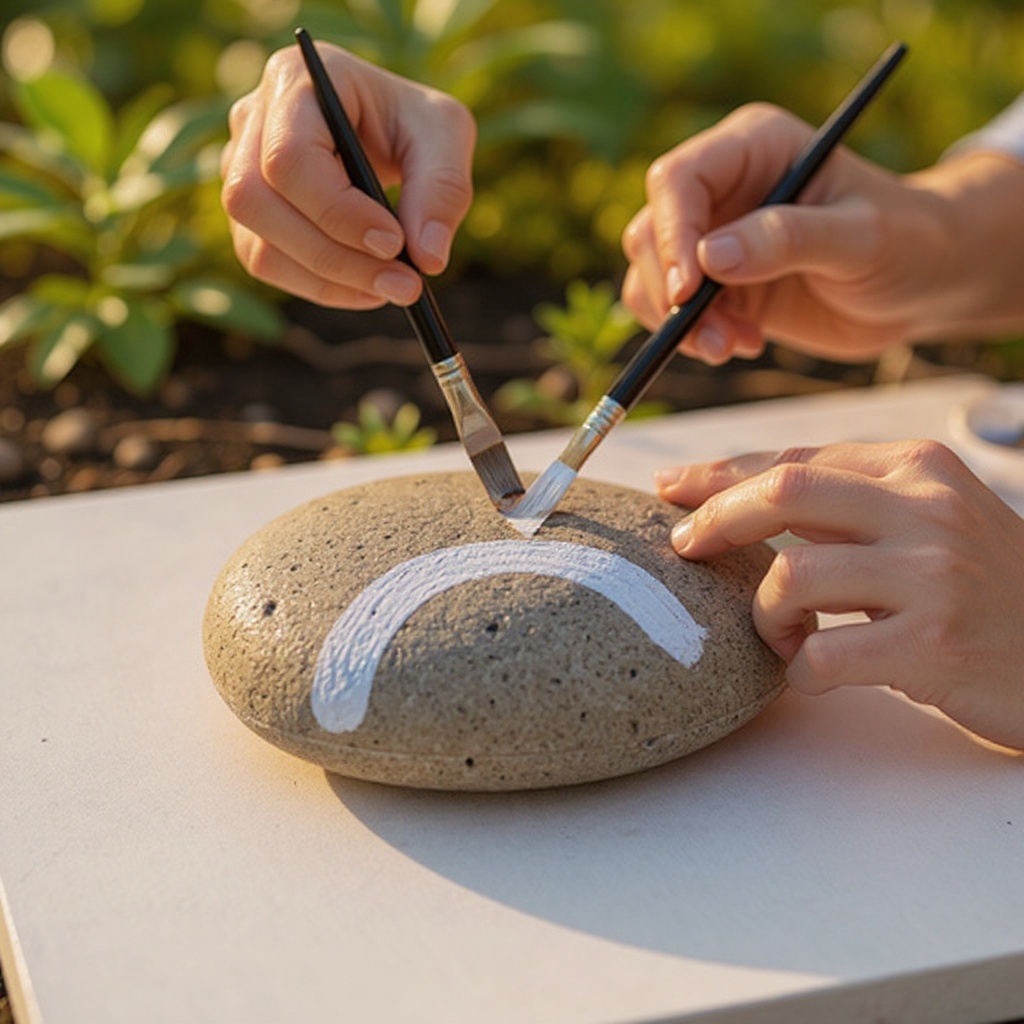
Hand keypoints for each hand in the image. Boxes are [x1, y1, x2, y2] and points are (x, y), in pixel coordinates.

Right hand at [221, 42, 475, 308]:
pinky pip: (268, 265)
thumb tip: (428, 259)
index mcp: (294, 80)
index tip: (394, 243)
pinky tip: (367, 289)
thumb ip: (443, 189)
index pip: (289, 157)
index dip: (337, 210)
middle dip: (334, 257)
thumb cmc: (413, 121)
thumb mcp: (445, 134)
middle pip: (258, 203)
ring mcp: (239, 170)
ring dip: (329, 281)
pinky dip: (321, 288)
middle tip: (403, 284)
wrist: (390, 131)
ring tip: (392, 288)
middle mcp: (252, 121)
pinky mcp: (251, 216)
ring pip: (258, 246)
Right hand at [621, 102, 991, 364]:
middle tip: (712, 337)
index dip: (672, 233)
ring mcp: (715, 240)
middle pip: (651, 232)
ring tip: (731, 346)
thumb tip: (711, 258)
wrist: (923, 282)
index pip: (678, 179)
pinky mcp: (717, 287)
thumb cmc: (906, 240)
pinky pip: (673, 314)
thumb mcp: (859, 237)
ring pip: (650, 278)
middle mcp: (723, 189)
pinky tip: (743, 343)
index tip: (688, 290)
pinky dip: (692, 338)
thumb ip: (787, 239)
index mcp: (753, 147)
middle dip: (669, 291)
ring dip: (679, 324)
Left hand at [655, 440, 1023, 750]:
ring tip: (784, 637)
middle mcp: (927, 509)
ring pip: (793, 575)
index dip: (722, 475)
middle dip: (717, 516)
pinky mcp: (935, 643)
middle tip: (685, 545)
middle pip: (786, 490)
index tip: (673, 488)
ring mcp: (933, 575)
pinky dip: (799, 670)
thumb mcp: (930, 521)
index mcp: (919, 469)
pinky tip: (815, 673)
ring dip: (766, 615)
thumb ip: (851, 503)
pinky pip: (824, 653)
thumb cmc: (986, 589)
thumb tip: (738, 495)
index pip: (797, 459)